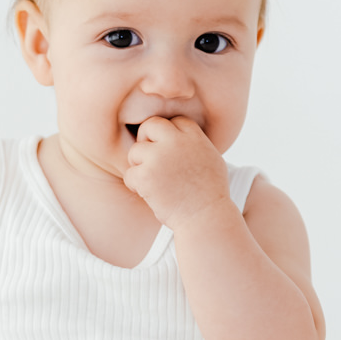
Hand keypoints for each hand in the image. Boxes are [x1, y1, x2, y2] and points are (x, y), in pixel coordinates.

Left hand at [123, 116, 233, 230]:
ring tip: (152, 182)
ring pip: (135, 150)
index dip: (169, 136)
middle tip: (151, 159)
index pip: (175, 122)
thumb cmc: (210, 195)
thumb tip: (180, 136)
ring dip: (139, 166)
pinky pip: (129, 173)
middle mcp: (177, 142)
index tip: (170, 152)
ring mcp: (159, 157)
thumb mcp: (211, 160)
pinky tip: (147, 193)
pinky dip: (134, 185)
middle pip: (151, 125)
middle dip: (146, 140)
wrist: (206, 218)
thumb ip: (195, 144)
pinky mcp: (146, 175)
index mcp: (195, 137)